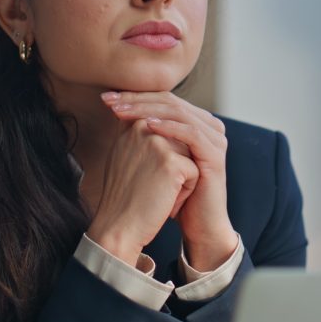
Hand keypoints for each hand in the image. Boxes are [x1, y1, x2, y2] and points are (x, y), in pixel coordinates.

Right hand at [85, 118, 198, 266]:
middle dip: (176, 163)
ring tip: (158, 190)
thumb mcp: (124, 153)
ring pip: (191, 154)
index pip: (167, 126)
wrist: (119, 227)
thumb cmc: (124, 195)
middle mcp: (142, 126)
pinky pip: (194, 171)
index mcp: (132, 122)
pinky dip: (185, 190)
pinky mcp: (170, 161)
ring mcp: (156, 142)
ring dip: (183, 175)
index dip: (167, 154)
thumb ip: (138, 131)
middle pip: (182, 140)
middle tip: (151, 184)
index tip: (150, 174)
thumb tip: (157, 119)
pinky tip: (164, 199)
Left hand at [103, 91, 236, 270]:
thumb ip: (143, 132)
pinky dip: (168, 127)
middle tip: (110, 101)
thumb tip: (115, 107)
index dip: (134, 96)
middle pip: (170, 101)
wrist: (196, 225)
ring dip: (147, 110)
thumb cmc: (172, 193)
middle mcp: (209, 125)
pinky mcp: (215, 154)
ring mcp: (215, 138)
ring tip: (122, 111)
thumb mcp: (155, 157)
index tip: (105, 98)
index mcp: (196, 122)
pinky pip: (191, 133)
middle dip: (137, 99)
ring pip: (178, 112)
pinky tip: (147, 125)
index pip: (162, 99)